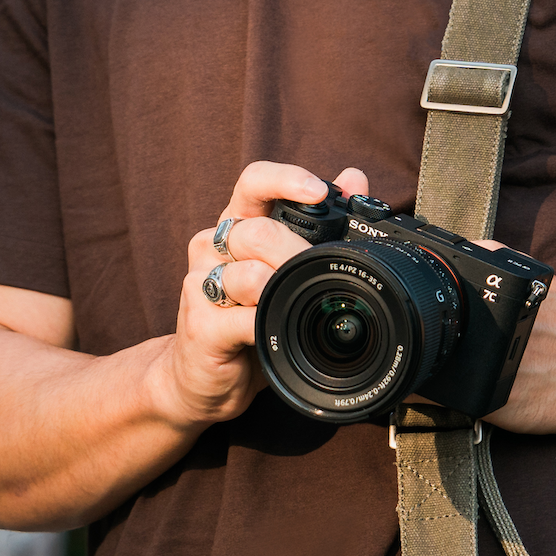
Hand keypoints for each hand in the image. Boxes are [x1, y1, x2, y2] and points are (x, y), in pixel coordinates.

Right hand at [149, 160, 369, 433]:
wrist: (202, 378)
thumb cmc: (249, 317)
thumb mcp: (285, 268)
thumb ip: (319, 222)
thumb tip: (355, 177)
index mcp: (237, 224)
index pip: (254, 181)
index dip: (286, 179)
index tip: (319, 191)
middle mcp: (213, 246)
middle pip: (258, 232)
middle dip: (298, 254)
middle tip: (321, 274)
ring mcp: (201, 284)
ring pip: (251, 275)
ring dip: (283, 293)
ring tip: (293, 308)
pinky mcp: (200, 325)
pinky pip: (243, 318)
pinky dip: (267, 325)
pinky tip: (271, 332)